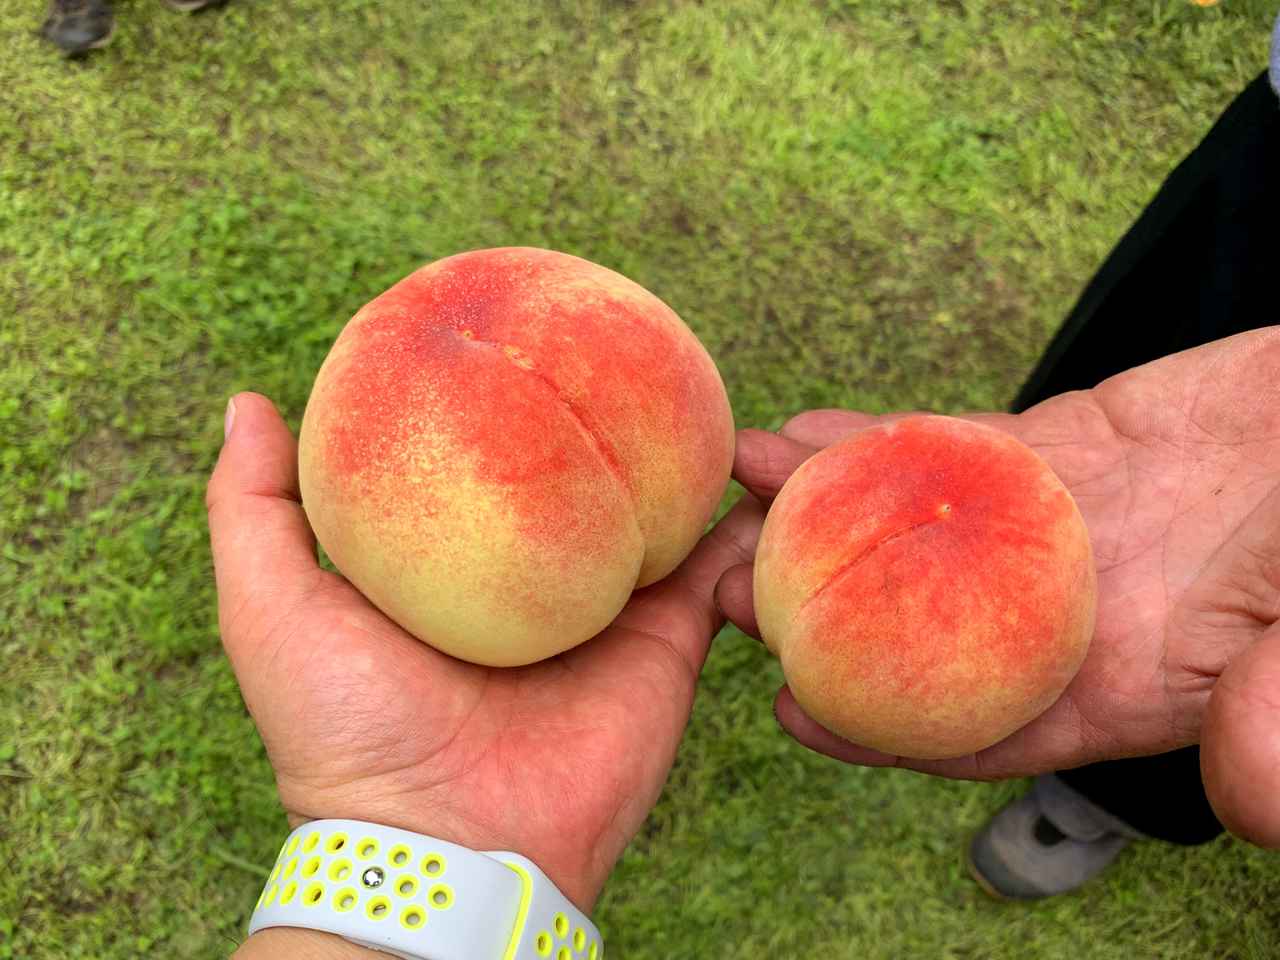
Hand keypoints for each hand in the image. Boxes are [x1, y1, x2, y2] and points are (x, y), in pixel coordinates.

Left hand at [207, 393, 758, 915]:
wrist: (450, 844)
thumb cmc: (348, 727)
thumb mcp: (270, 608)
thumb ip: (254, 508)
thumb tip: (252, 401)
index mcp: (456, 568)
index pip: (486, 464)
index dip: (502, 402)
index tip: (517, 331)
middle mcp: (534, 583)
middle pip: (579, 481)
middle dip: (608, 419)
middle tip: (627, 344)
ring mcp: (605, 610)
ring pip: (659, 514)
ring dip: (687, 458)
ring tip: (706, 386)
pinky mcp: (666, 642)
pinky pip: (716, 570)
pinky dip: (741, 524)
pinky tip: (752, 464)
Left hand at [715, 329, 1279, 845]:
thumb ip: (1278, 714)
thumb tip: (1255, 799)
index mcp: (1120, 685)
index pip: (983, 727)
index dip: (886, 731)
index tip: (792, 713)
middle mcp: (1064, 613)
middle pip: (914, 627)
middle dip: (815, 611)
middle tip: (717, 587)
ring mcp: (1051, 529)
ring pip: (914, 528)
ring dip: (824, 510)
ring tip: (741, 487)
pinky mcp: (1056, 452)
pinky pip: (951, 450)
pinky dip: (881, 443)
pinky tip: (813, 431)